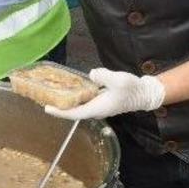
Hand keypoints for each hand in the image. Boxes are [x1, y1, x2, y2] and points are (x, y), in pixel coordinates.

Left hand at [44, 68, 164, 120]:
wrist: (144, 93)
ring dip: (67, 101)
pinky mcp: (100, 101)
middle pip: (73, 110)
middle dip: (60, 106)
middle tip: (44, 97)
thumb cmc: (132, 88)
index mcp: (98, 108)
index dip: (60, 112)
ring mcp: (98, 106)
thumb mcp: (119, 80)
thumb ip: (104, 77)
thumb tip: (92, 74)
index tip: (47, 109)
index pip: (75, 113)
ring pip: (78, 105)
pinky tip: (70, 87)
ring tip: (53, 92)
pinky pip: (84, 100)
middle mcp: (96, 110)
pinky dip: (75, 95)